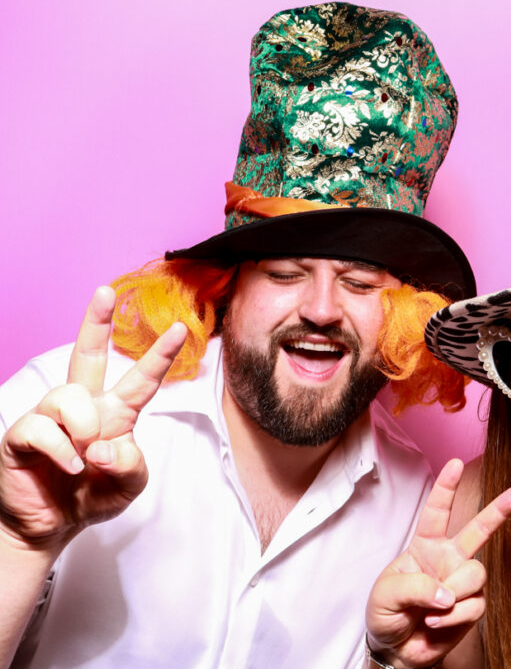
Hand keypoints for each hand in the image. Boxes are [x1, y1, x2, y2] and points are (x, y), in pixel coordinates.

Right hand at [0, 286, 185, 553]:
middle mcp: (84, 408)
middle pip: (87, 355)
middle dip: (96, 321)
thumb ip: (132, 466)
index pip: (141, 379)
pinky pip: (41, 428)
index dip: (160, 355)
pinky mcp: (22, 435)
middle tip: (106, 291)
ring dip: (83, 425)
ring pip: (68, 395)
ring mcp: (50, 419)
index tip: (180, 328)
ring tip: (84, 454)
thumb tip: (108, 445)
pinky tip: (68, 466)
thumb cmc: (90, 497)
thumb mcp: (127, 487)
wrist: (46, 526)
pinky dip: (61, 450)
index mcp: (115, 415)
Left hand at [366, 458, 510, 667]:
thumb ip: (416, 587)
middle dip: (499, 511)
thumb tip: (447, 594)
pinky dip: (453, 617)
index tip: (456, 463)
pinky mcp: (471, 607)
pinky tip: (435, 624)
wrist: (395, 651)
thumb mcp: (387, 594)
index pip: (436, 512)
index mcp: (425, 546)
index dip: (446, 487)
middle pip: (478, 530)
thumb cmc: (385, 614)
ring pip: (476, 575)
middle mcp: (448, 559)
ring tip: (431, 611)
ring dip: (453, 594)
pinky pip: (474, 605)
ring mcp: (462, 582)